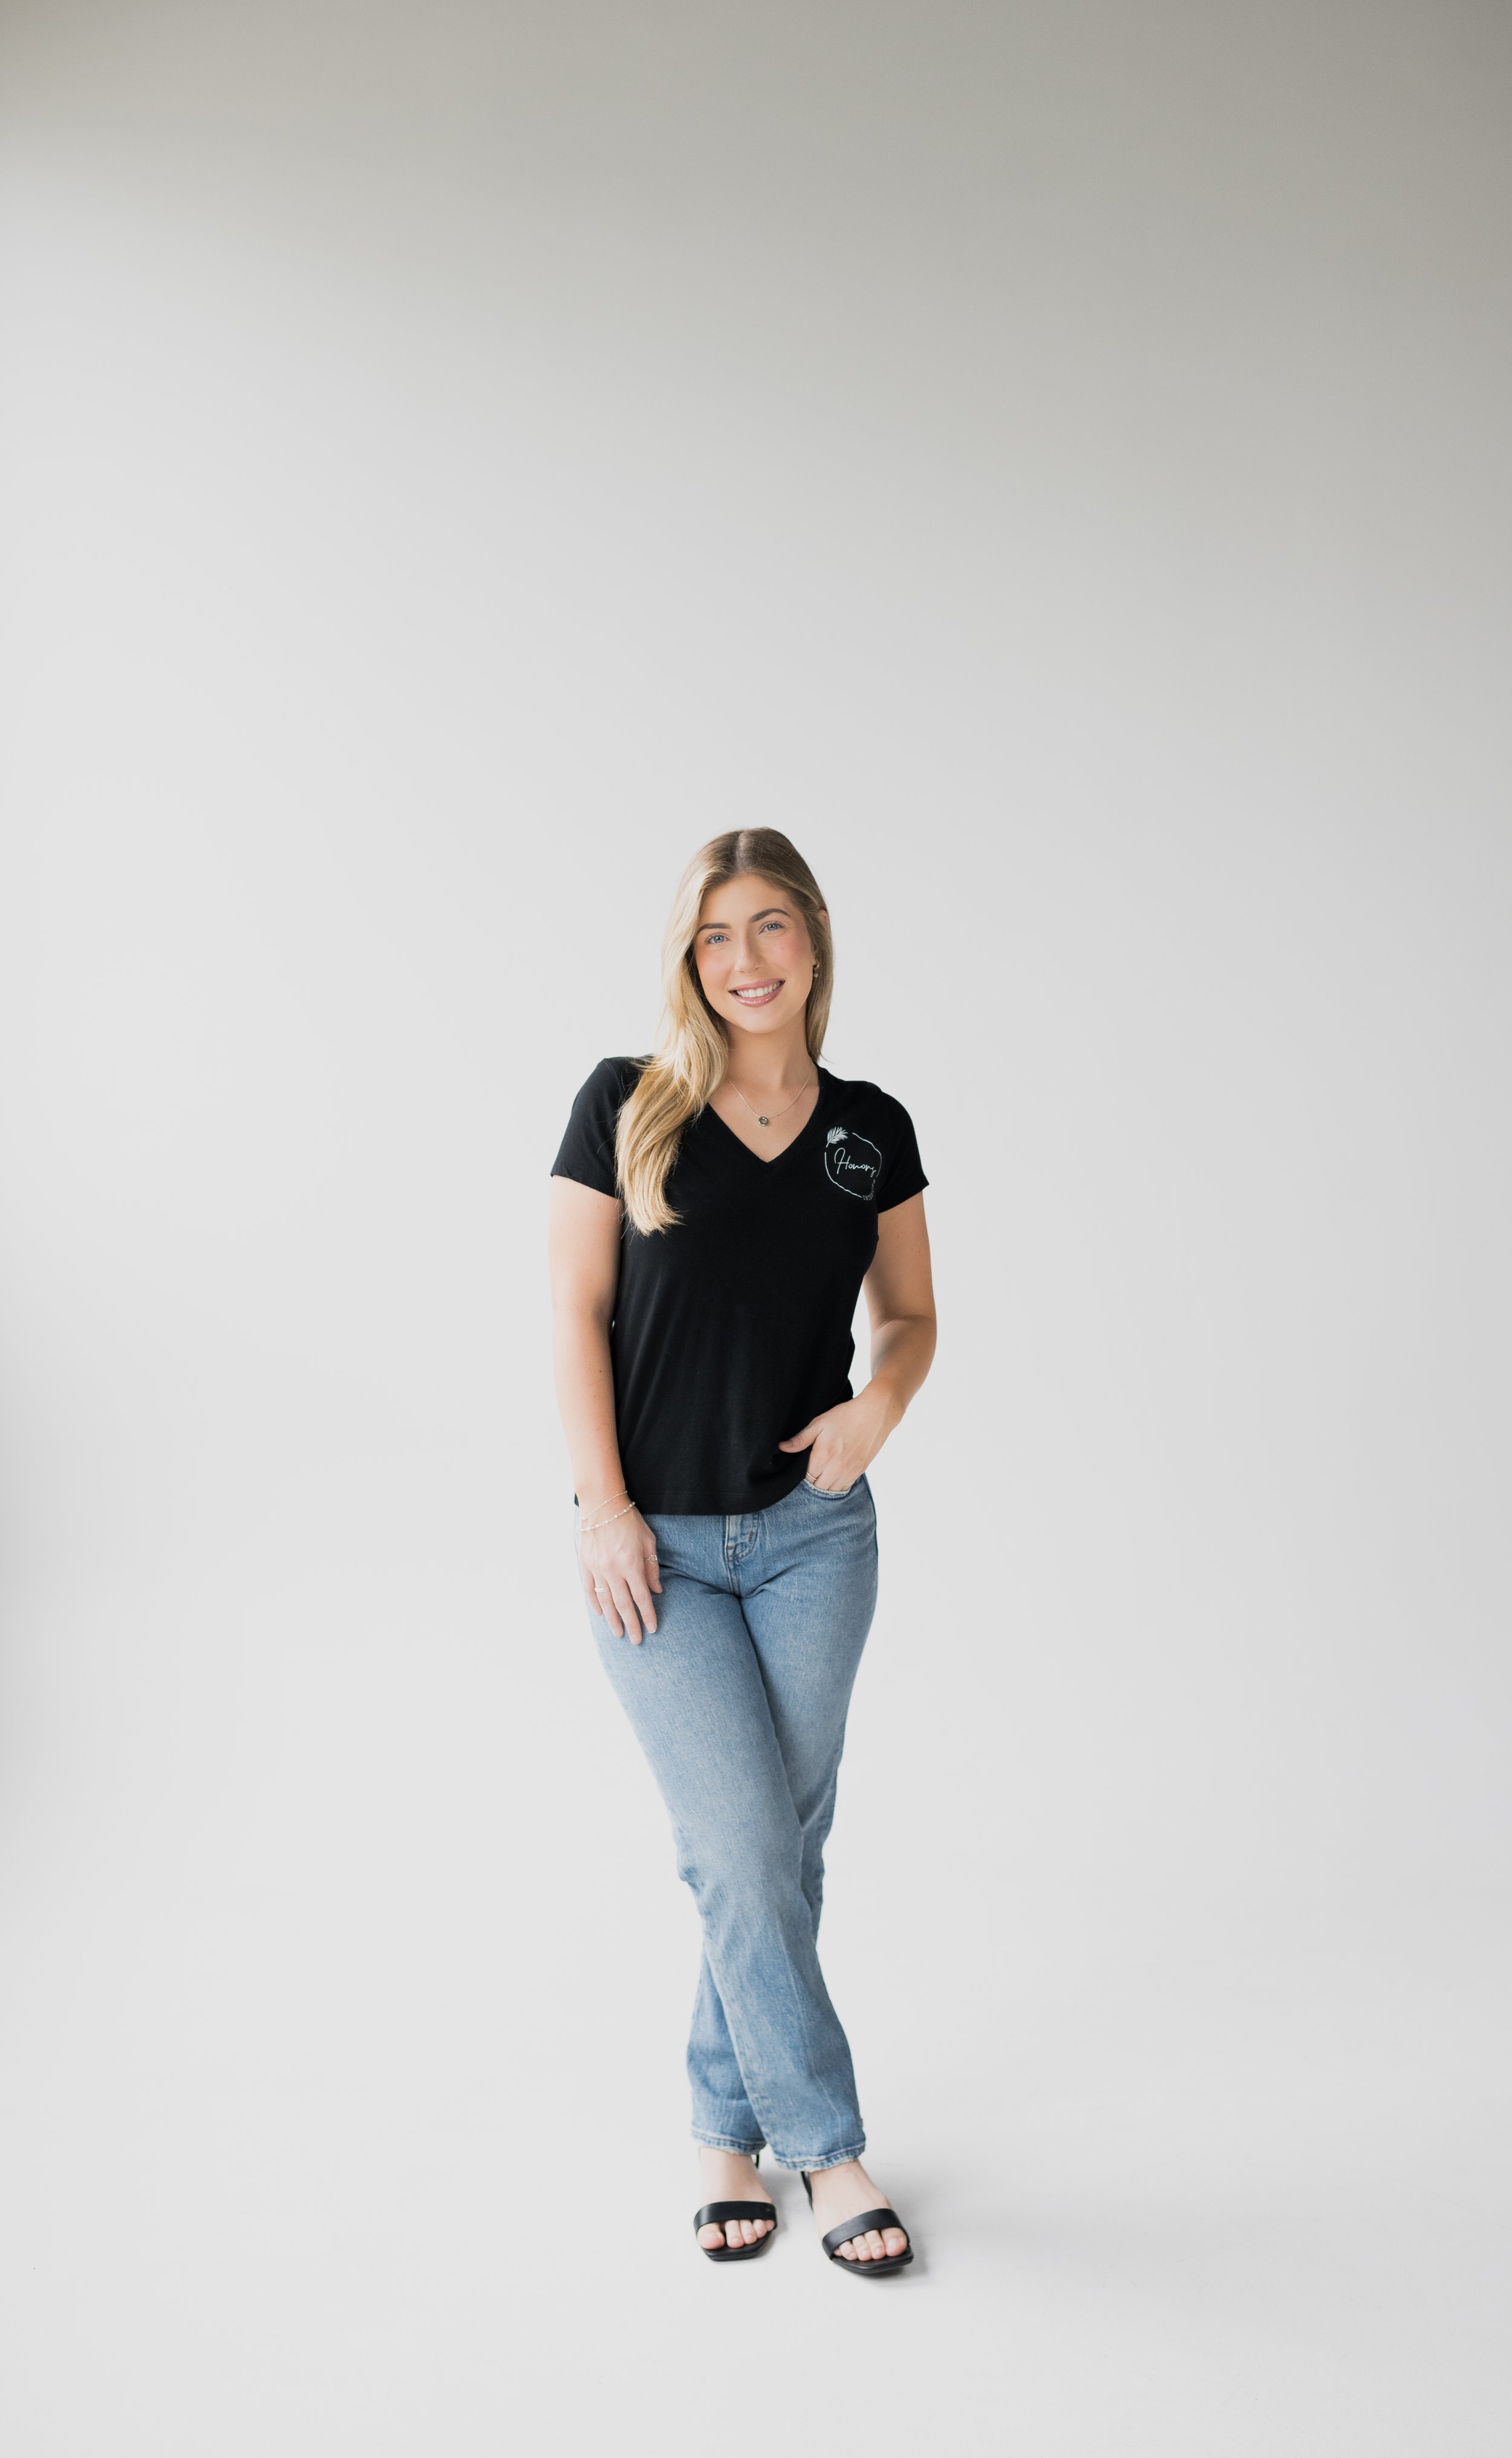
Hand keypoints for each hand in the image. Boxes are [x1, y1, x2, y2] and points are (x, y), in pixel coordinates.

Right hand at [580, 1507, 661, 1642]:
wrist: (601, 1504)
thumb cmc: (629, 1520)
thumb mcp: (648, 1540)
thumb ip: (652, 1567)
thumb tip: (657, 1590)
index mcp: (631, 1564)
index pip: (641, 1597)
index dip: (648, 1615)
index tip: (653, 1628)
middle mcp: (613, 1569)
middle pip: (624, 1604)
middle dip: (631, 1625)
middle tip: (636, 1640)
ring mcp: (596, 1568)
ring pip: (605, 1601)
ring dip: (613, 1620)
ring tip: (618, 1634)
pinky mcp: (584, 1564)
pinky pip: (589, 1589)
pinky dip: (595, 1603)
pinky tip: (601, 1614)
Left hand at [779, 1388, 895, 1493]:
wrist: (875, 1413)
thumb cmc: (845, 1415)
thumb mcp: (819, 1423)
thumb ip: (800, 1439)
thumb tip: (782, 1448)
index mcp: (822, 1456)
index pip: (806, 1477)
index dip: (802, 1473)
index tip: (803, 1466)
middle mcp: (836, 1468)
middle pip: (817, 1487)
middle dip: (813, 1481)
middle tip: (812, 1470)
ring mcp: (849, 1471)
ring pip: (831, 1490)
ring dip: (825, 1484)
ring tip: (823, 1473)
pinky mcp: (860, 1471)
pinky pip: (845, 1487)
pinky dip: (838, 1484)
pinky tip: (835, 1474)